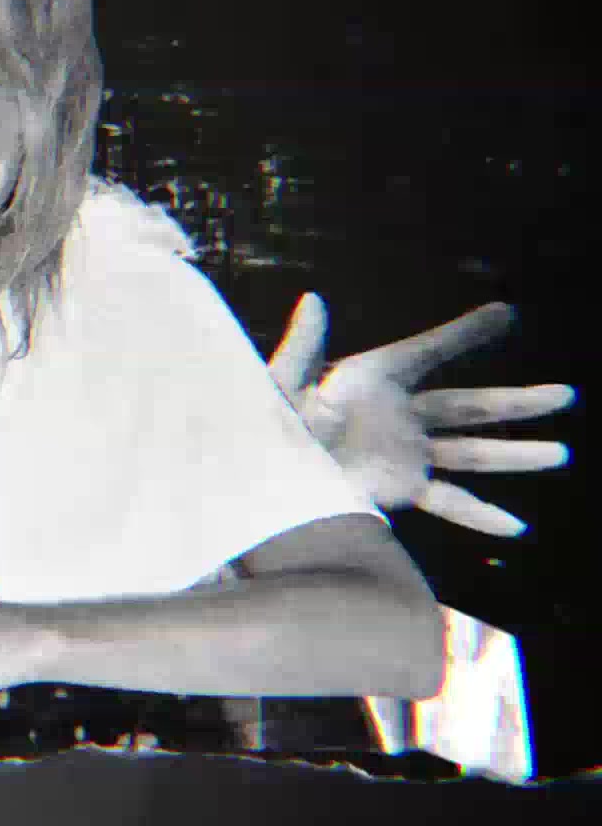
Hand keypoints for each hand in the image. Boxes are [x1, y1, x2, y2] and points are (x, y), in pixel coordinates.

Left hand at [267, 294, 573, 536]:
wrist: (259, 481)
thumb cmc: (261, 426)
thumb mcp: (279, 384)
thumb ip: (303, 347)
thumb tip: (313, 299)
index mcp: (372, 380)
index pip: (430, 351)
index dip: (467, 333)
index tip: (506, 312)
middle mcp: (398, 416)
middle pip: (469, 406)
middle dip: (518, 402)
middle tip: (566, 394)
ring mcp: (403, 455)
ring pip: (471, 454)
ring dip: (515, 455)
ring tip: (561, 453)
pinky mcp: (399, 490)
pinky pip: (449, 502)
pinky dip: (481, 515)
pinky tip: (516, 527)